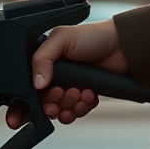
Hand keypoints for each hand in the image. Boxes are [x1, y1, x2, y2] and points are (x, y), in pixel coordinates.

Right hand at [6, 19, 128, 127]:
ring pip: (60, 110)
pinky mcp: (84, 97)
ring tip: (77, 92)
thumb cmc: (93, 36)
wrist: (123, 47)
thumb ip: (42, 58)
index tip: (27, 111)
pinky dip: (81, 108)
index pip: (29, 87)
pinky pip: (77, 112)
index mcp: (45, 62)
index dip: (26, 102)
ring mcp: (69, 88)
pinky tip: (88, 95)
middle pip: (43, 103)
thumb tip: (36, 83)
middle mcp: (55, 77)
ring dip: (67, 106)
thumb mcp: (62, 39)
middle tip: (60, 95)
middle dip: (51, 103)